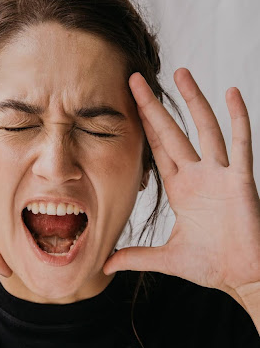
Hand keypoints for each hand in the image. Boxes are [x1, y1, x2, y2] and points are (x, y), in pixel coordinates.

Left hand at [102, 68, 259, 298]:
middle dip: (154, 107)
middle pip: (173, 132)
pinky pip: (241, 144)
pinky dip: (239, 118)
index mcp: (181, 190)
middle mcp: (199, 176)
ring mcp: (221, 175)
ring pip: (206, 129)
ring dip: (193, 101)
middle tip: (135, 79)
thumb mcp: (166, 258)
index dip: (144, 127)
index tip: (128, 104)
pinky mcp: (241, 180)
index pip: (158, 150)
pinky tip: (231, 93)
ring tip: (180, 72)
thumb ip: (136, 257)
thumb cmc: (210, 265)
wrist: (241, 275)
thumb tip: (106, 264)